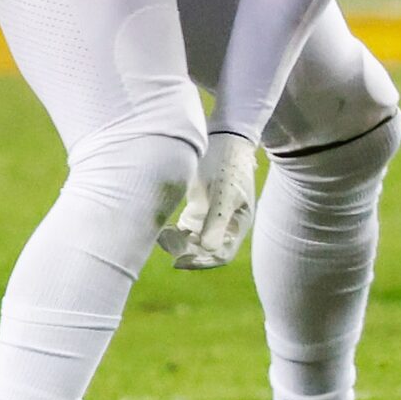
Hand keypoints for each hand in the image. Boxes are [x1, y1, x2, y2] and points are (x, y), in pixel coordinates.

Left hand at [162, 130, 260, 270]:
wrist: (222, 137)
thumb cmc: (226, 164)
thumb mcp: (223, 193)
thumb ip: (216, 222)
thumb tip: (208, 250)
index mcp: (237, 223)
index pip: (221, 254)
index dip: (201, 262)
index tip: (178, 261)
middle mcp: (225, 224)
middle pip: (205, 251)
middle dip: (186, 251)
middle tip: (166, 242)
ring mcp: (211, 217)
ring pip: (193, 242)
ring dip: (178, 243)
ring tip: (163, 234)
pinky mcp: (199, 207)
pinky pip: (185, 229)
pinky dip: (174, 232)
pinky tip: (163, 227)